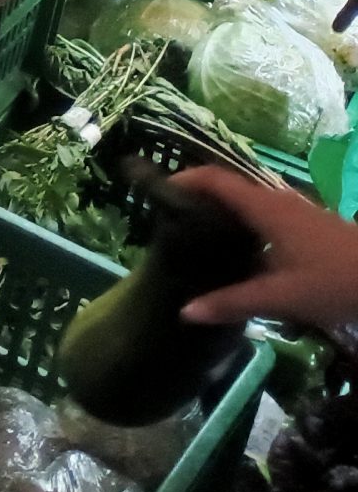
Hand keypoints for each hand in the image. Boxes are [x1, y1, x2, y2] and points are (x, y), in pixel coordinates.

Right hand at [170, 167, 357, 332]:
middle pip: (230, 189)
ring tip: (199, 239)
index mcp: (266, 208)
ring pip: (250, 204)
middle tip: (171, 222)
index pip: (215, 180)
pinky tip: (243, 256)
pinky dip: (246, 226)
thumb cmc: (335, 280)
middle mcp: (279, 202)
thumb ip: (233, 302)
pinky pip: (266, 216)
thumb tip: (185, 311)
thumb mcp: (282, 297)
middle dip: (199, 200)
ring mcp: (298, 213)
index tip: (156, 193)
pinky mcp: (310, 227)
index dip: (184, 180)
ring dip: (224, 214)